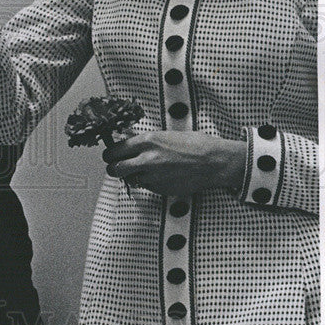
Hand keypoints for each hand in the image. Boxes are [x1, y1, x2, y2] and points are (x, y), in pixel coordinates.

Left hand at [103, 131, 245, 195]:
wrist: (214, 161)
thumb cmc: (194, 144)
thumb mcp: (165, 135)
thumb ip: (145, 142)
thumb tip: (128, 144)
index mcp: (146, 141)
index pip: (114, 150)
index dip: (110, 154)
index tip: (111, 156)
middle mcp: (146, 159)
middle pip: (114, 169)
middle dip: (113, 168)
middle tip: (117, 167)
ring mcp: (153, 176)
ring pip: (130, 179)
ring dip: (132, 176)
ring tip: (143, 170)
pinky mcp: (160, 189)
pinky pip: (146, 186)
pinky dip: (148, 183)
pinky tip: (161, 176)